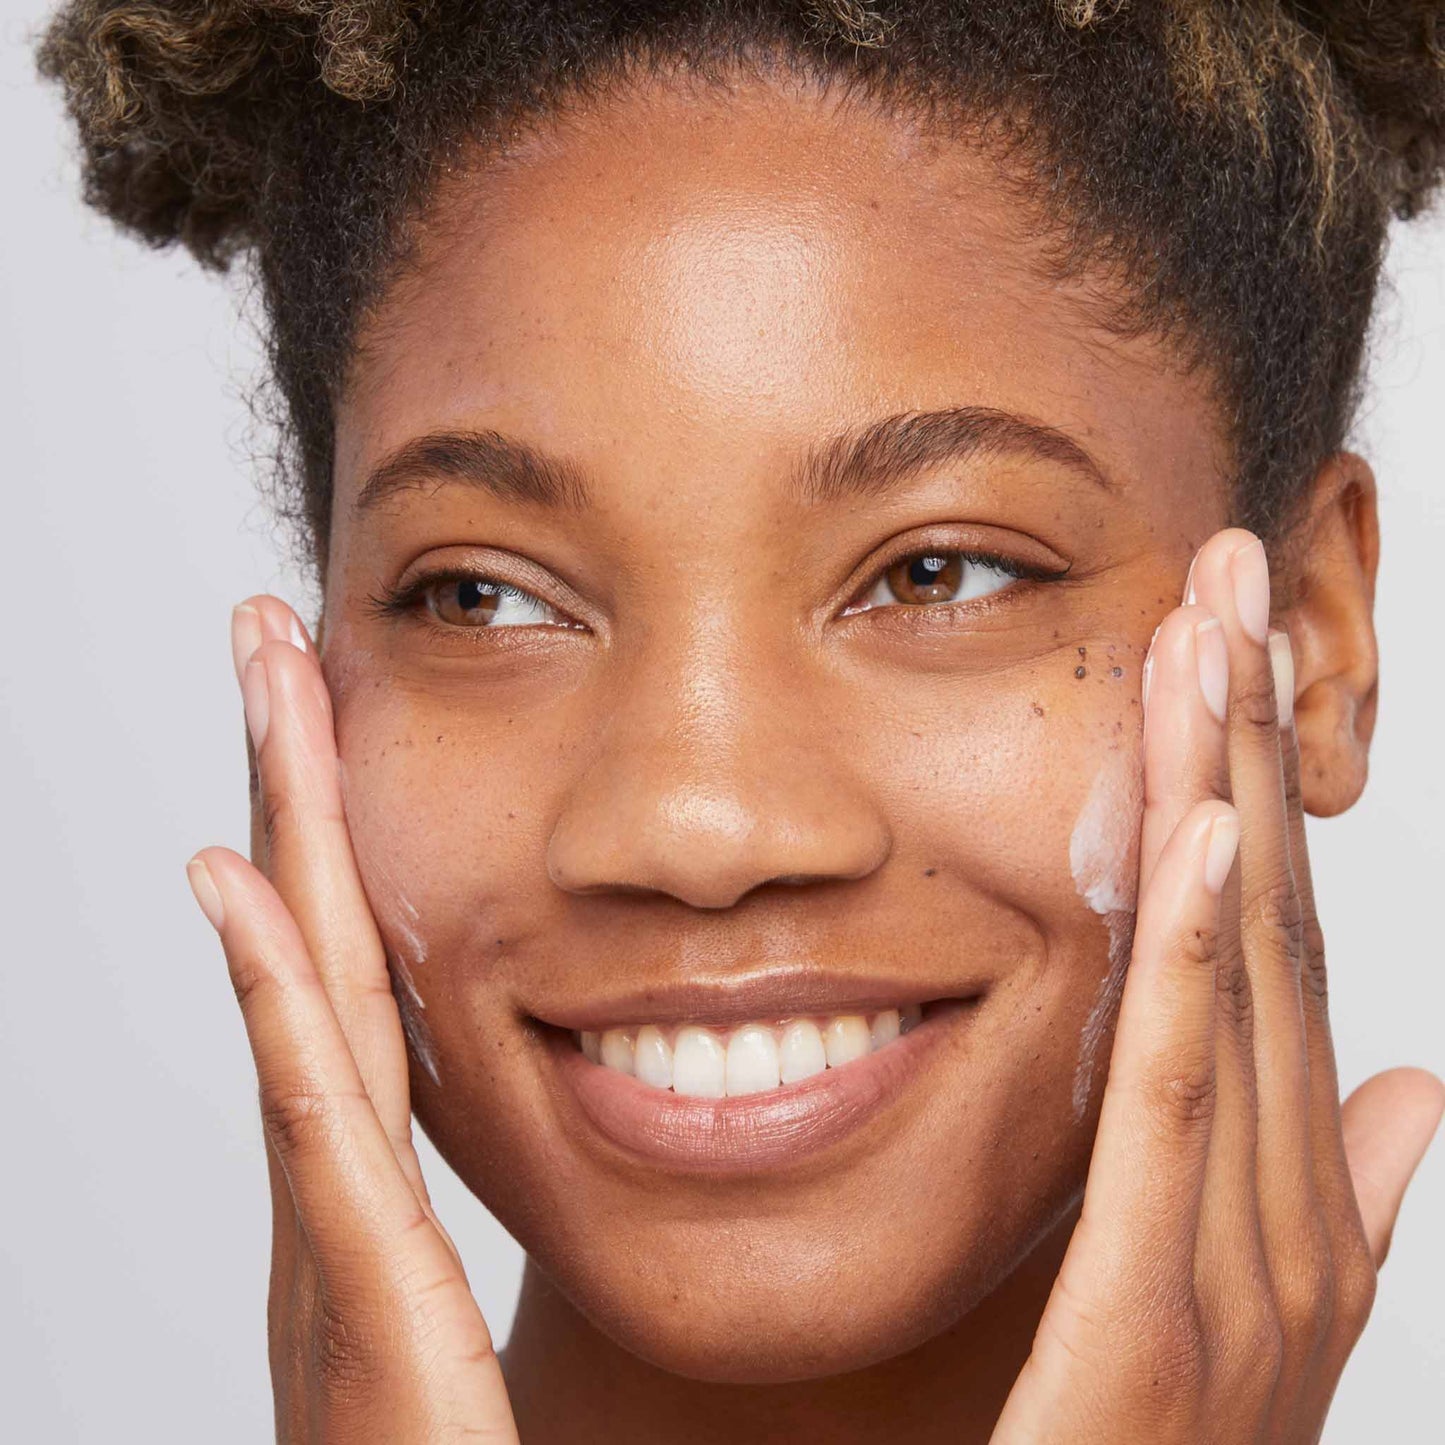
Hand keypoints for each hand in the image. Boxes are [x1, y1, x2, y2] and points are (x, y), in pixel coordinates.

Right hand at [186, 598, 518, 1443]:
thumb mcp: (508, 1342)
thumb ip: (580, 1234)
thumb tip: (686, 1116)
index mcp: (381, 1205)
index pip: (361, 986)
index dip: (338, 847)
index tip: (338, 714)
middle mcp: (339, 1204)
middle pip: (316, 955)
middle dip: (295, 792)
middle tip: (279, 642)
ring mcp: (334, 1252)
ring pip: (305, 998)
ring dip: (282, 834)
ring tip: (266, 689)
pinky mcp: (361, 1313)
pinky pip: (313, 1123)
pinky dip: (269, 998)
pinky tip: (239, 880)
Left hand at [992, 529, 1444, 1442]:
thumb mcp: (1261, 1311)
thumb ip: (1340, 1198)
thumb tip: (1418, 1087)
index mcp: (1302, 1197)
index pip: (1281, 949)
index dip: (1266, 793)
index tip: (1235, 653)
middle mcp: (1294, 1210)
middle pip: (1269, 924)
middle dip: (1249, 740)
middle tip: (1228, 569)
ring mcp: (1245, 1262)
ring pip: (1236, 975)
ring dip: (1226, 792)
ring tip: (1215, 635)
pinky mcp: (1159, 1309)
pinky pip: (1179, 1098)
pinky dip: (1203, 954)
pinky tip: (1208, 828)